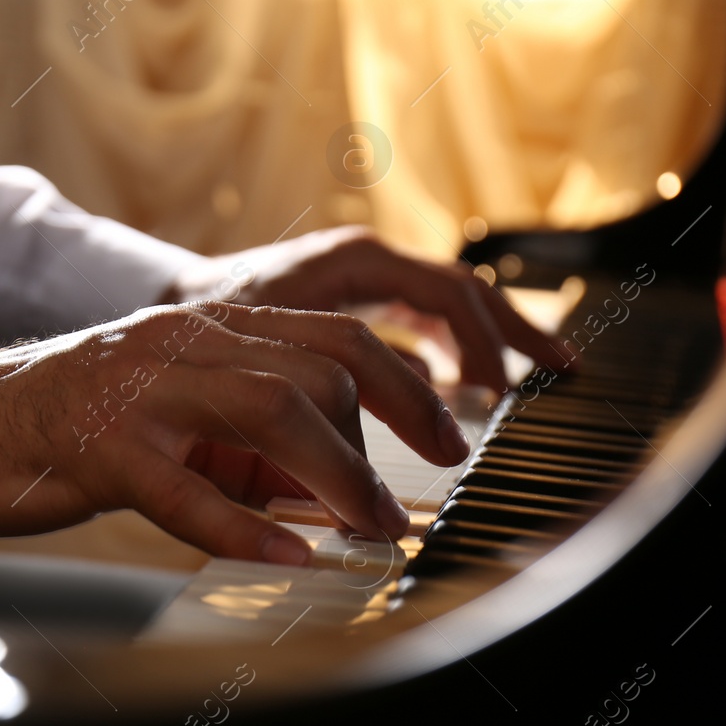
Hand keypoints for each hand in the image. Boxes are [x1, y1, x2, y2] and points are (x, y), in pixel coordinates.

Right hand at [0, 303, 469, 564]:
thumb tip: (338, 488)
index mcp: (207, 327)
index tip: (450, 435)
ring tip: (367, 529)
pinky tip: (284, 559)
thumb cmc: (78, 423)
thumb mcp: (179, 414)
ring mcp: (142, 392)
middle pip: (318, 367)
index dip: (406, 383)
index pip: (334, 335)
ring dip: (336, 477)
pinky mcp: (103, 449)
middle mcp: (183, 344)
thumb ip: (252, 438)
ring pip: (269, 412)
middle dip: (387, 433)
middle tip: (403, 502)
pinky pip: (188, 491)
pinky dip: (245, 530)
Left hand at [163, 225, 561, 390]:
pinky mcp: (357, 300)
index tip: (499, 399)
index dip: (482, 347)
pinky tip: (476, 384)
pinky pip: (423, 319)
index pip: (446, 296)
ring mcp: (364, 277)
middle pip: (464, 290)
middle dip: (513, 332)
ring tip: (544, 371)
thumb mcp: (260, 362)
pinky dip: (457, 347)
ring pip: (450, 302)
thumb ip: (317, 403)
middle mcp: (366, 260)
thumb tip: (369, 465)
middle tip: (560, 372)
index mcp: (352, 262)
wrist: (165, 304)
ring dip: (495, 337)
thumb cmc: (202, 329)